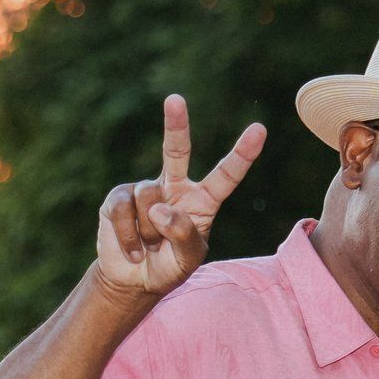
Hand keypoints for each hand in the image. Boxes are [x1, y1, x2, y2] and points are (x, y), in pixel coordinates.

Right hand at [93, 94, 266, 299]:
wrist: (134, 279)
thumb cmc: (169, 267)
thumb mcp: (187, 260)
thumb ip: (183, 236)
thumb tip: (159, 209)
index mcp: (203, 201)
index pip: (225, 176)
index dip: (242, 155)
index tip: (259, 130)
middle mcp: (175, 188)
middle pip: (176, 150)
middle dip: (175, 124)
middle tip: (175, 99)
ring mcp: (146, 189)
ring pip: (148, 198)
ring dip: (150, 232)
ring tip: (151, 248)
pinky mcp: (119, 197)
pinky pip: (124, 209)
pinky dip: (129, 235)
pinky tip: (133, 249)